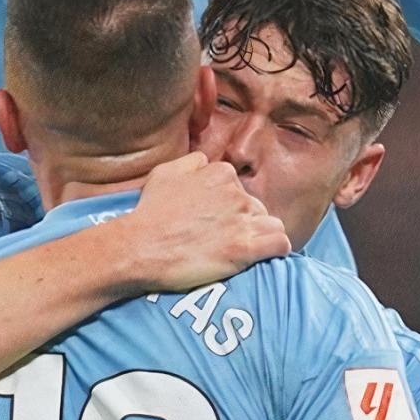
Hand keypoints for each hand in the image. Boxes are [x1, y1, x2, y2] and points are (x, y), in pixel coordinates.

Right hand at [114, 152, 289, 292]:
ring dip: (260, 237)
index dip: (229, 208)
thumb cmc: (149, 213)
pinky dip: (275, 251)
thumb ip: (192, 163)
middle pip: (256, 208)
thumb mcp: (164, 173)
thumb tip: (206, 164)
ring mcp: (241, 220)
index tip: (214, 223)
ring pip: (272, 225)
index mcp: (220, 173)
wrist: (139, 247)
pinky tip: (260, 257)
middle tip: (222, 240)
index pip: (240, 189)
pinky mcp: (244, 248)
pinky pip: (280, 244)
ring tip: (240, 251)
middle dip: (245, 223)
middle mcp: (235, 193)